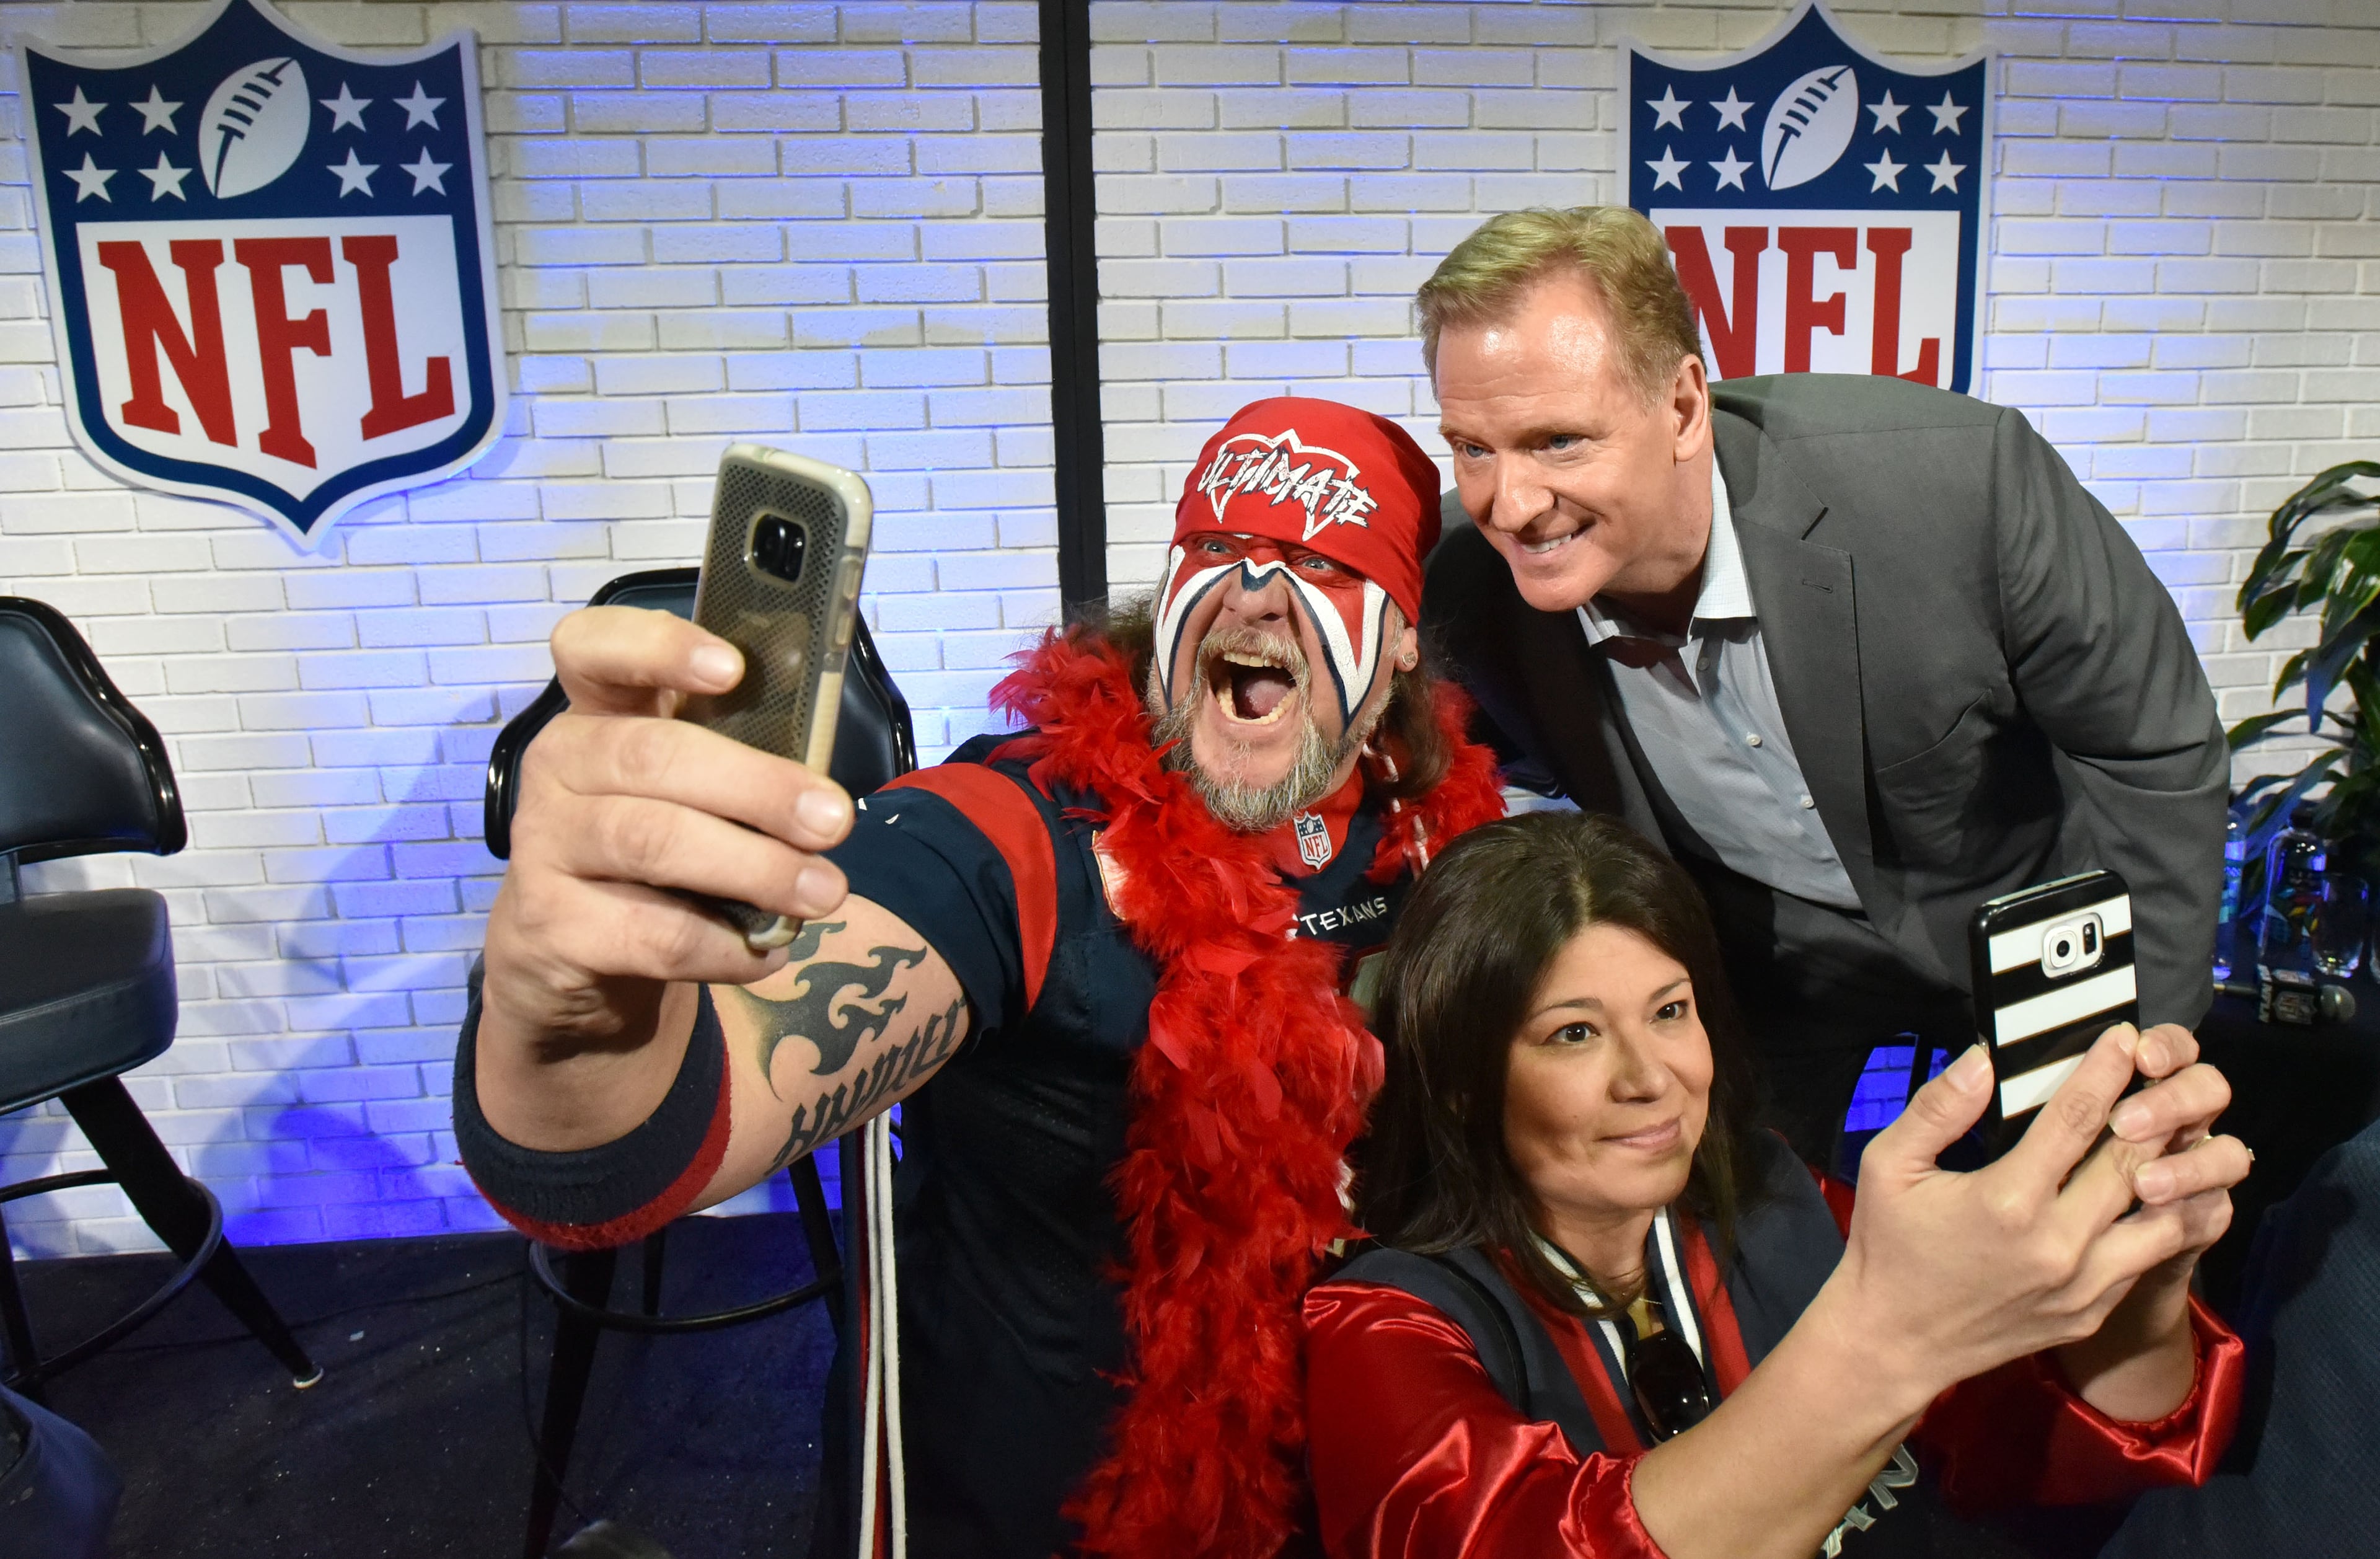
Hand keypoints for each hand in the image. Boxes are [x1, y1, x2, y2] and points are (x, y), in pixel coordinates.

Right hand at [479, 606, 855, 1051]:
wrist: (573, 959)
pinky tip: (768, 952)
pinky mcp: (548, 927)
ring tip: (822, 891)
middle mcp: (558, 765)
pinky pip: (649, 932)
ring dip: (753, 867)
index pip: (594, 647)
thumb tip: (823, 797)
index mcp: (597, 711)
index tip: (733, 668)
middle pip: (651, 756)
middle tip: (833, 820)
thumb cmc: (655, 851)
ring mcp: (543, 845)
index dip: (659, 647)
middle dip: (757, 787)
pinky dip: (722, 945)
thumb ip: (738, 767)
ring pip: (652, 842)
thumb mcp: (688, 793)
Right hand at [1821, 1023, 2223, 1415]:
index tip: (2124, 1036)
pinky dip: (2160, 1217)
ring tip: (2169, 1132)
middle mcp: (2059, 1244)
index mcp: (2008, 1201)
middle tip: (2160, 1073)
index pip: (2077, 1118)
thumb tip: (1984, 1058)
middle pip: (2134, 1161)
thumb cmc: (1889, 1245)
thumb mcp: (1890, 1165)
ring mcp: (2084, 1285)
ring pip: (2163, 1214)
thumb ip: (1938, 1108)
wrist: (1897, 1341)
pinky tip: (2152, 1188)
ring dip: (2171, 1168)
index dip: (2106, 1069)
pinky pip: (2148, 1256)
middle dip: (2153, 1108)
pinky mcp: (2094, 1310)